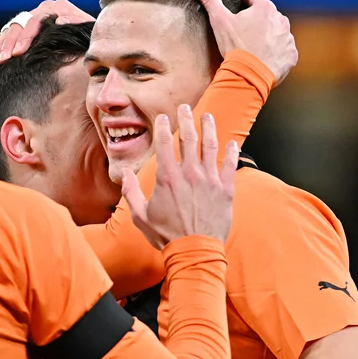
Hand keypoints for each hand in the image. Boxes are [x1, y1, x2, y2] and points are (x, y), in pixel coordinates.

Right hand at [0, 0, 94, 62]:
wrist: (91, 38)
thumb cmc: (91, 38)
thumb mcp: (89, 31)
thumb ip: (78, 23)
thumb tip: (60, 19)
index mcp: (59, 7)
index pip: (36, 20)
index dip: (25, 37)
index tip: (18, 53)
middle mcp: (45, 8)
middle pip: (21, 23)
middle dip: (10, 42)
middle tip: (2, 59)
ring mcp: (36, 15)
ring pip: (13, 27)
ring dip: (2, 43)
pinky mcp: (30, 24)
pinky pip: (10, 31)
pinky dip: (0, 40)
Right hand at [121, 105, 238, 248]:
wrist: (194, 251)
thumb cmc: (165, 235)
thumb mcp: (140, 215)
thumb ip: (131, 192)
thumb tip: (125, 174)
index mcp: (167, 177)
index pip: (163, 143)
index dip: (162, 127)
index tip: (163, 117)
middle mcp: (189, 173)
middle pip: (188, 138)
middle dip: (186, 119)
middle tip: (186, 107)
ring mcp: (209, 180)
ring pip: (210, 146)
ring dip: (209, 128)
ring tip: (208, 116)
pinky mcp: (225, 189)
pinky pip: (230, 165)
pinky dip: (231, 152)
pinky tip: (232, 143)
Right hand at [193, 0, 297, 84]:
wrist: (249, 74)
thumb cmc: (235, 46)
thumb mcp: (219, 20)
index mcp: (264, 8)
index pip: (254, 0)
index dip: (244, 6)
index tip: (238, 14)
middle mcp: (280, 20)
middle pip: (267, 16)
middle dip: (257, 22)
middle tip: (244, 34)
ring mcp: (288, 38)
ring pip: (277, 32)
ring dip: (269, 36)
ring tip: (254, 47)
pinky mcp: (291, 55)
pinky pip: (284, 50)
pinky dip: (276, 53)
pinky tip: (264, 58)